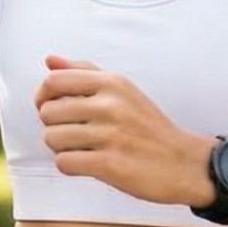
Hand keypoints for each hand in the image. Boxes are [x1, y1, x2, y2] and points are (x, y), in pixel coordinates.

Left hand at [33, 56, 213, 206]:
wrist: (185, 163)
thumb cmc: (148, 127)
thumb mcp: (123, 90)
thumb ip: (84, 72)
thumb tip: (49, 60)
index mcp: (112, 83)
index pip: (54, 82)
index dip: (43, 97)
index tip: (51, 108)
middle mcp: (111, 106)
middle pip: (47, 113)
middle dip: (55, 126)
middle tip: (77, 134)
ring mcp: (110, 135)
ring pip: (51, 139)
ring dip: (62, 148)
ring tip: (85, 148)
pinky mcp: (109, 164)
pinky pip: (64, 162)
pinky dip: (71, 166)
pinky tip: (89, 164)